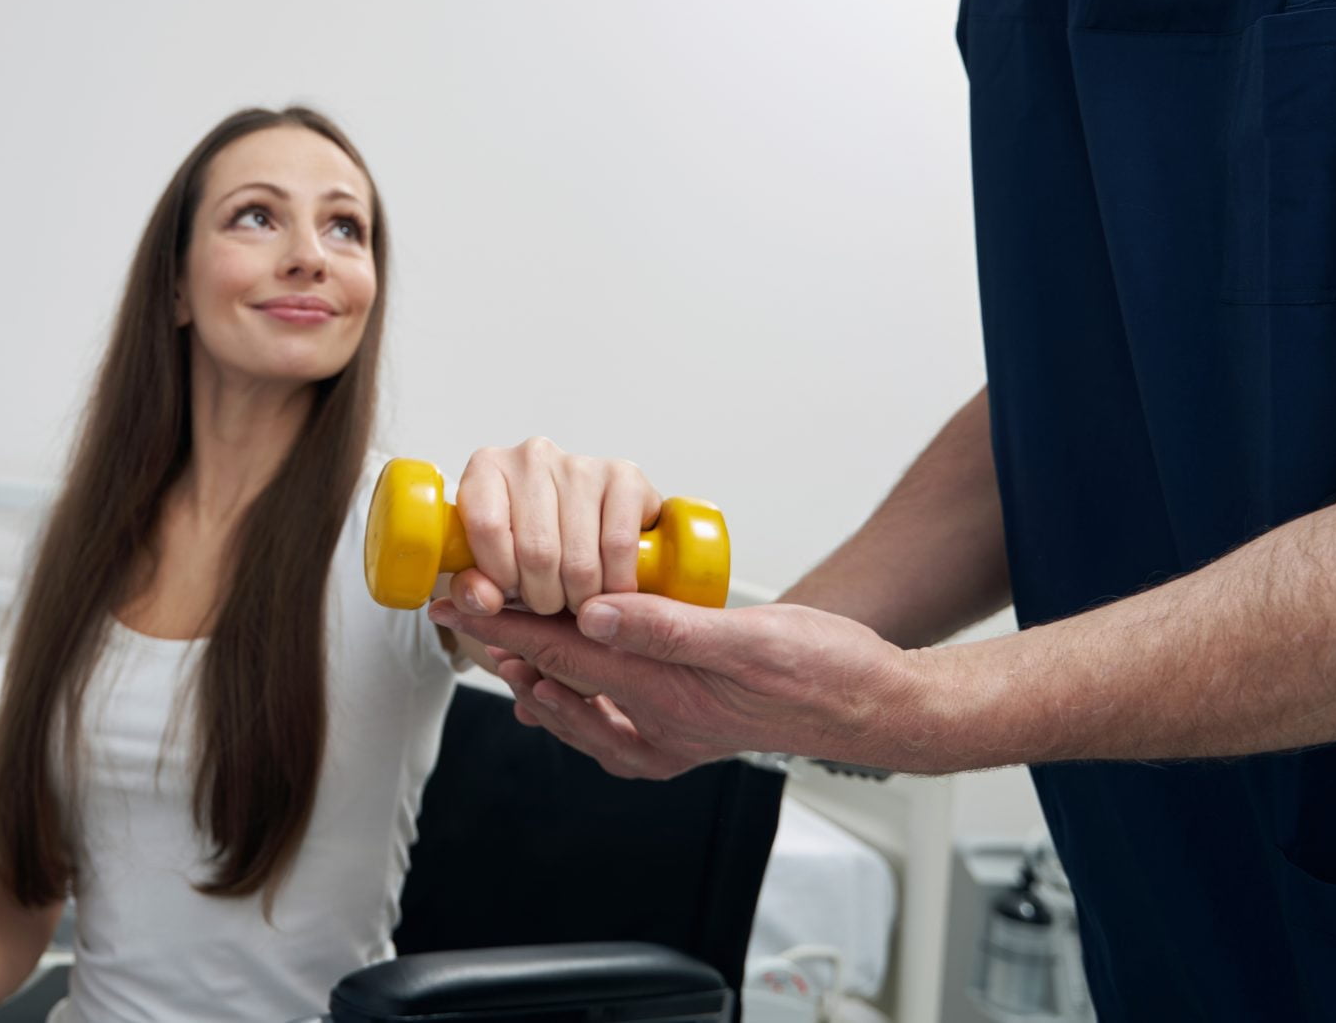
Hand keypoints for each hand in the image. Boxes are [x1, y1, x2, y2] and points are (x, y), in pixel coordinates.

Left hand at [438, 590, 957, 776]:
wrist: (877, 707)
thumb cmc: (827, 670)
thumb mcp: (751, 637)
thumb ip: (667, 626)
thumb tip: (593, 614)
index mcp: (667, 695)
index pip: (563, 653)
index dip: (504, 623)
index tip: (458, 600)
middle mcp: (660, 726)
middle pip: (559, 681)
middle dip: (506, 647)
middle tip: (461, 613)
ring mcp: (672, 735)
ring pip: (579, 709)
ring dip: (536, 677)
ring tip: (500, 652)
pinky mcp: (688, 731)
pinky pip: (610, 726)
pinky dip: (576, 706)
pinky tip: (563, 692)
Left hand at [451, 437, 661, 617]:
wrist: (594, 534)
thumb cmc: (535, 553)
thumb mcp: (492, 578)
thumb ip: (474, 596)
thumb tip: (483, 599)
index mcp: (487, 469)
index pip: (487, 526)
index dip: (500, 576)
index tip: (511, 591)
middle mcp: (532, 456)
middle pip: (536, 551)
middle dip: (544, 598)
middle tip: (549, 600)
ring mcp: (580, 463)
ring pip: (579, 559)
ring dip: (580, 599)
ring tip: (577, 595)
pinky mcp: (625, 475)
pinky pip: (619, 545)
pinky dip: (616, 583)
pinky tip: (609, 586)